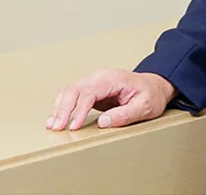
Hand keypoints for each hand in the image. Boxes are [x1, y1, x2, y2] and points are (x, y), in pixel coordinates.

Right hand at [46, 69, 176, 131]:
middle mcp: (101, 77)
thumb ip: (124, 114)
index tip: (74, 126)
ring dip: (59, 107)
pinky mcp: (91, 89)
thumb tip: (103, 123)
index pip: (90, 92)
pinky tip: (56, 117)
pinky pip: (72, 95)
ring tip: (52, 125)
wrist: (154, 86)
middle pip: (75, 88)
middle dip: (63, 108)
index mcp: (113, 79)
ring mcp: (95, 82)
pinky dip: (62, 105)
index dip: (79, 109)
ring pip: (70, 90)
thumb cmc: (150, 95)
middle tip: (57, 127)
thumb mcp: (144, 107)